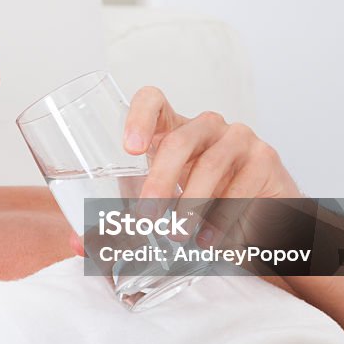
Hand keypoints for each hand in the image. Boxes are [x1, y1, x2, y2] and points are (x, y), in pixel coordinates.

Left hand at [68, 86, 301, 256]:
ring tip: (178, 235)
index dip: (139, 116)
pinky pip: (242, 185)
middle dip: (160, 181)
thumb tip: (77, 244)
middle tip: (147, 216)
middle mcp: (204, 126)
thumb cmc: (201, 205)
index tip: (131, 148)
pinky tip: (210, 239)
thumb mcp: (163, 207)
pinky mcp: (265, 157)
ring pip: (211, 165)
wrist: (261, 216)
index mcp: (172, 129)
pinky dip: (223, 217)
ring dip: (191, 205)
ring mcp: (238, 137)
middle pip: (179, 140)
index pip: (153, 99)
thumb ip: (121, 221)